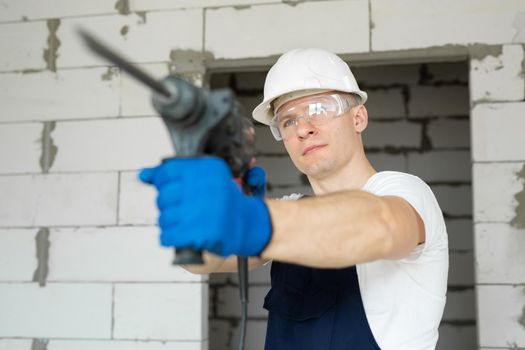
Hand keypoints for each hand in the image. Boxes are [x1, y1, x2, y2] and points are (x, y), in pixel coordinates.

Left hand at [139, 157, 271, 256]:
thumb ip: (173, 175)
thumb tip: (143, 175)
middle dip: (168, 206)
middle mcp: (206, 188)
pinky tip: (183, 234)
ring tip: (187, 223)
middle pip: (164, 196)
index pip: (168, 172)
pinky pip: (168, 236)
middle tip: (184, 210)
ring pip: (164, 218)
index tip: (170, 189)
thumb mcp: (204, 179)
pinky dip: (171, 238)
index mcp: (208, 170)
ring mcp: (202, 211)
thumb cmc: (222, 202)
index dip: (163, 182)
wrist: (247, 225)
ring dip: (170, 224)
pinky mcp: (200, 233)